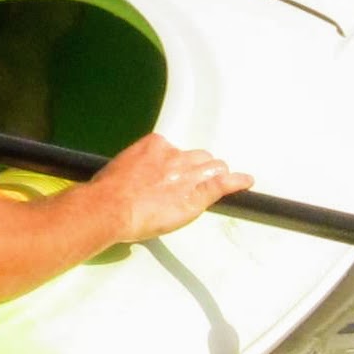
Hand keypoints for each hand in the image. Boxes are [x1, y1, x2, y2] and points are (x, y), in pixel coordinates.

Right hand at [88, 133, 250, 242]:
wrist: (110, 207)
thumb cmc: (108, 192)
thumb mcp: (120, 168)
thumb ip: (136, 168)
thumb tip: (136, 178)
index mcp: (154, 145)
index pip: (175, 150)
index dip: (176, 164)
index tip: (171, 174)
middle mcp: (174, 156)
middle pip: (198, 157)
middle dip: (198, 168)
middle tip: (191, 183)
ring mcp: (187, 174)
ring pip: (213, 168)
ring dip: (214, 176)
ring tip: (217, 183)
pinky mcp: (196, 194)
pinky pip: (223, 184)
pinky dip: (236, 182)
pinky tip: (246, 181)